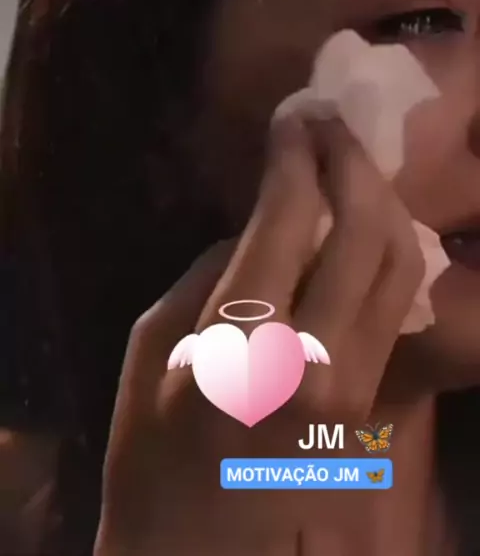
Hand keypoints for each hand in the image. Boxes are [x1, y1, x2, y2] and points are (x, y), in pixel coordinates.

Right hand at [94, 115, 423, 555]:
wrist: (199, 551)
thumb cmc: (149, 453)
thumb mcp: (151, 345)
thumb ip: (213, 274)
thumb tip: (261, 227)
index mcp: (244, 348)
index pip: (291, 221)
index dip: (295, 155)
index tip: (290, 116)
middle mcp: (319, 358)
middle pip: (364, 230)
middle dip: (348, 158)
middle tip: (324, 119)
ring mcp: (359, 380)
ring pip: (399, 261)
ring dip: (379, 194)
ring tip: (347, 156)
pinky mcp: (375, 394)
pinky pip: (397, 298)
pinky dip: (388, 242)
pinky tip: (363, 215)